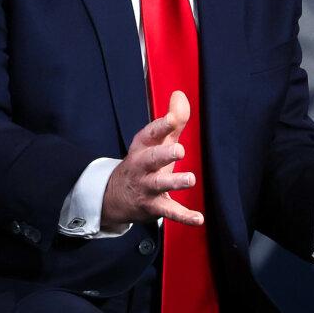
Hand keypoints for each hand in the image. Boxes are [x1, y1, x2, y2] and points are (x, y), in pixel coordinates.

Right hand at [101, 91, 204, 229]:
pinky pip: (169, 212)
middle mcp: (142, 166)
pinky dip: (184, 216)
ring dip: (174, 182)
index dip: (161, 126)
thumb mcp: (155, 141)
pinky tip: (198, 218)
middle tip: (179, 150)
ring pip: (159, 185)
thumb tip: (180, 95)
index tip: (171, 118)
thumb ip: (172, 120)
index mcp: (143, 146)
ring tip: (190, 179)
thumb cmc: (143, 163)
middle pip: (151, 158)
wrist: (115, 196)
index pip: (150, 133)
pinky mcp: (153, 207)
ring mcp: (147, 187)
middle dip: (164, 154)